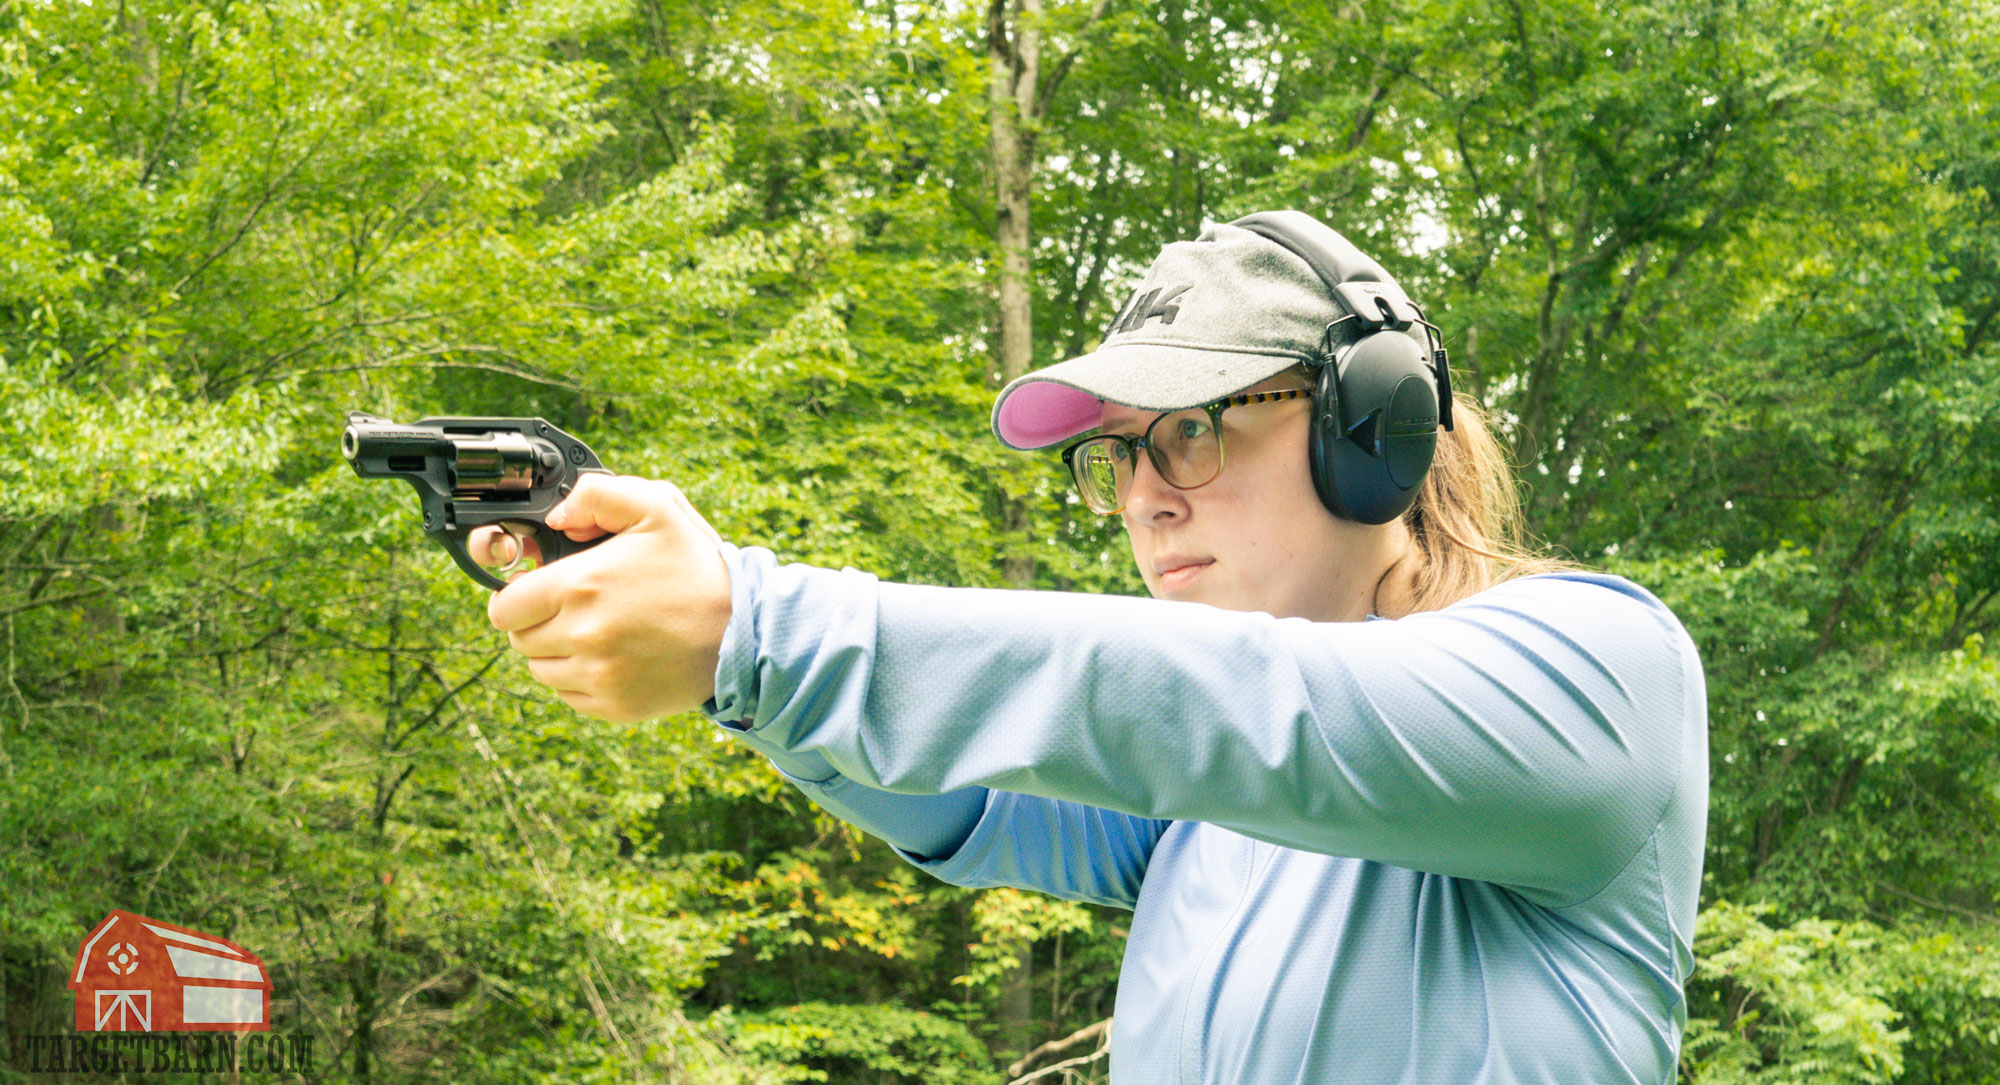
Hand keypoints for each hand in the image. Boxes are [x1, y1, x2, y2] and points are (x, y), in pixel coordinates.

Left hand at [481, 474, 731, 722]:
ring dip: (557, 651)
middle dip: (538, 621)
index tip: (541, 590)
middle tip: (577, 607)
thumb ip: (598, 494)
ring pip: (540, 669)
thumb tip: (557, 517)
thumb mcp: (658, 508)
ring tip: (599, 631)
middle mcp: (582, 635)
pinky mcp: (613, 706)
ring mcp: (598, 676)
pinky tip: (614, 657)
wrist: (745, 632)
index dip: (518, 594)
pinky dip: (581, 678)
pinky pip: (569, 696)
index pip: (504, 606)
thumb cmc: (698, 570)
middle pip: (519, 639)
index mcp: (581, 586)